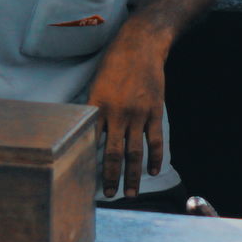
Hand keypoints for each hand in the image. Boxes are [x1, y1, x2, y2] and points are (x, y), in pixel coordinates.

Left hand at [87, 24, 166, 197]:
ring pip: (135, 151)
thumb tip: (87, 133)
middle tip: (109, 195)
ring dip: (132, 175)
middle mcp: (118, 113)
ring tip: (131, 193)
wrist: (140, 45)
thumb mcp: (96, 84)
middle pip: (114, 153)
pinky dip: (155, 158)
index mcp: (98, 106)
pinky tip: (153, 171)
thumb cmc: (114, 64)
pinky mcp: (155, 111)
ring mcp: (138, 113)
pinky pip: (155, 140)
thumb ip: (94, 110)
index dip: (90, 163)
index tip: (86, 180)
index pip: (92, 142)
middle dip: (111, 177)